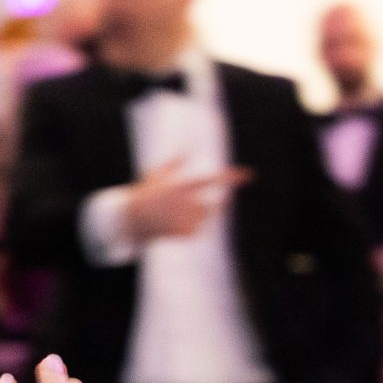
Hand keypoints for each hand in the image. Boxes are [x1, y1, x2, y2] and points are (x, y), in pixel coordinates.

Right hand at [121, 156, 247, 243]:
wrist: (132, 220)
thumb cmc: (145, 194)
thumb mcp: (156, 174)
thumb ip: (174, 163)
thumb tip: (186, 149)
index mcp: (183, 186)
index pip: (214, 180)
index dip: (232, 178)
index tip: (249, 175)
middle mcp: (187, 203)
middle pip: (213, 206)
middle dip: (211, 207)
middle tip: (194, 210)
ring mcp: (187, 219)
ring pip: (205, 217)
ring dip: (198, 215)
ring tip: (177, 217)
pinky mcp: (186, 233)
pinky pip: (198, 228)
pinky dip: (191, 227)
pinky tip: (175, 225)